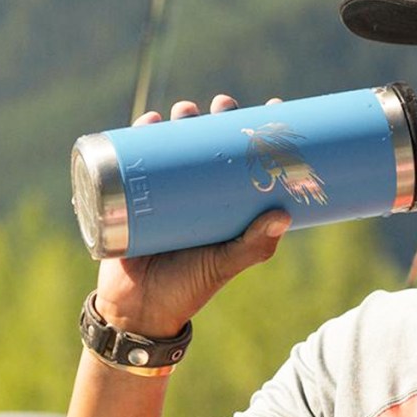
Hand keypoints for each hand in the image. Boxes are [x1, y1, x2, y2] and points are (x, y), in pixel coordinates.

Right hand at [93, 94, 290, 337]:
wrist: (137, 311)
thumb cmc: (188, 288)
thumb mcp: (225, 264)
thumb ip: (254, 246)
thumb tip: (282, 215)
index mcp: (227, 202)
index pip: (250, 158)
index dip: (262, 131)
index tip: (277, 107)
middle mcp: (199, 191)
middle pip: (211, 142)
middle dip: (218, 117)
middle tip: (223, 105)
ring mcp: (166, 191)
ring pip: (175, 144)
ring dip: (180, 119)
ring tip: (185, 112)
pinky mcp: (134, 196)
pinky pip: (137, 159)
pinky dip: (141, 136)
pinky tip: (149, 121)